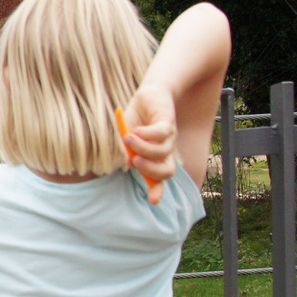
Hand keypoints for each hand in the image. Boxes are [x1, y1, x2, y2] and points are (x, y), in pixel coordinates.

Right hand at [121, 82, 176, 201]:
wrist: (149, 94)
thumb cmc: (137, 117)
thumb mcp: (127, 135)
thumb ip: (127, 149)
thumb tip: (129, 163)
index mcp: (155, 157)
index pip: (159, 178)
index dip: (156, 190)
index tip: (153, 201)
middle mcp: (165, 150)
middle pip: (166, 171)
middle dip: (151, 171)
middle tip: (136, 162)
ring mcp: (169, 138)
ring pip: (161, 152)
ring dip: (142, 148)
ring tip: (128, 139)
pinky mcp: (168, 122)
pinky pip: (161, 134)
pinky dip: (146, 135)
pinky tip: (135, 130)